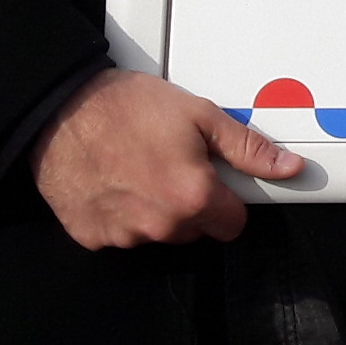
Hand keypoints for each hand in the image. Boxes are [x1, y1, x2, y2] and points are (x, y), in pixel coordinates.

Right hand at [31, 69, 303, 249]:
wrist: (58, 111)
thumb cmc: (124, 107)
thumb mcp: (198, 114)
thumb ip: (247, 147)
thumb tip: (287, 167)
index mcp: (193, 197)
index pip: (233, 224)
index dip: (227, 199)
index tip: (214, 180)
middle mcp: (161, 225)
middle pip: (196, 230)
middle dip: (191, 204)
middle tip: (171, 164)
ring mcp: (124, 236)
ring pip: (158, 234)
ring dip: (155, 211)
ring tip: (138, 168)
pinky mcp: (92, 237)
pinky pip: (120, 234)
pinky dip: (120, 214)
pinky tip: (113, 182)